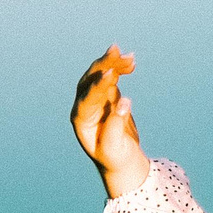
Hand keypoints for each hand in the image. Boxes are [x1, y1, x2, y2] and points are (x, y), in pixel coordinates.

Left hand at [70, 46, 149, 198]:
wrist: (121, 160)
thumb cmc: (115, 158)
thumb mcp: (114, 149)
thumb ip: (116, 126)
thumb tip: (124, 101)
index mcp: (81, 121)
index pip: (86, 98)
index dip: (97, 85)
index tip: (111, 74)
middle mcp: (84, 106)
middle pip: (89, 80)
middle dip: (103, 65)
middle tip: (116, 52)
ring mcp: (95, 99)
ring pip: (100, 75)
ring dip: (113, 63)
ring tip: (130, 57)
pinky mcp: (107, 96)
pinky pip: (112, 77)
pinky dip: (120, 68)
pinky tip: (132, 62)